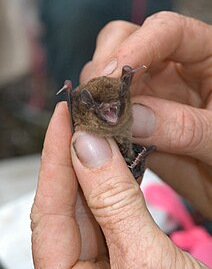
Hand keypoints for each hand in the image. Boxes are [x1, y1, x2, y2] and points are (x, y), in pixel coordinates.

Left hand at [31, 102, 207, 267]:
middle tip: (84, 117)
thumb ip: (115, 204)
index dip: (54, 154)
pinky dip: (114, 183)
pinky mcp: (118, 252)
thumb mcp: (147, 260)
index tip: (63, 116)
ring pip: (88, 202)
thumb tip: (89, 148)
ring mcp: (96, 260)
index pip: (47, 206)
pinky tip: (119, 161)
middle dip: (74, 154)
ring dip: (96, 165)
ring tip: (101, 131)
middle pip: (66, 201)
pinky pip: (108, 211)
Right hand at [81, 12, 211, 218]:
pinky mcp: (134, 118)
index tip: (112, 74)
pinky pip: (105, 110)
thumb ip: (184, 127)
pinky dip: (96, 120)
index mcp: (205, 56)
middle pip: (125, 40)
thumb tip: (134, 119)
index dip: (137, 45)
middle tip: (98, 99)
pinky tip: (96, 134)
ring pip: (107, 75)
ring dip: (96, 95)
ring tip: (96, 121)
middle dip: (106, 65)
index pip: (167, 30)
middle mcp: (171, 68)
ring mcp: (149, 92)